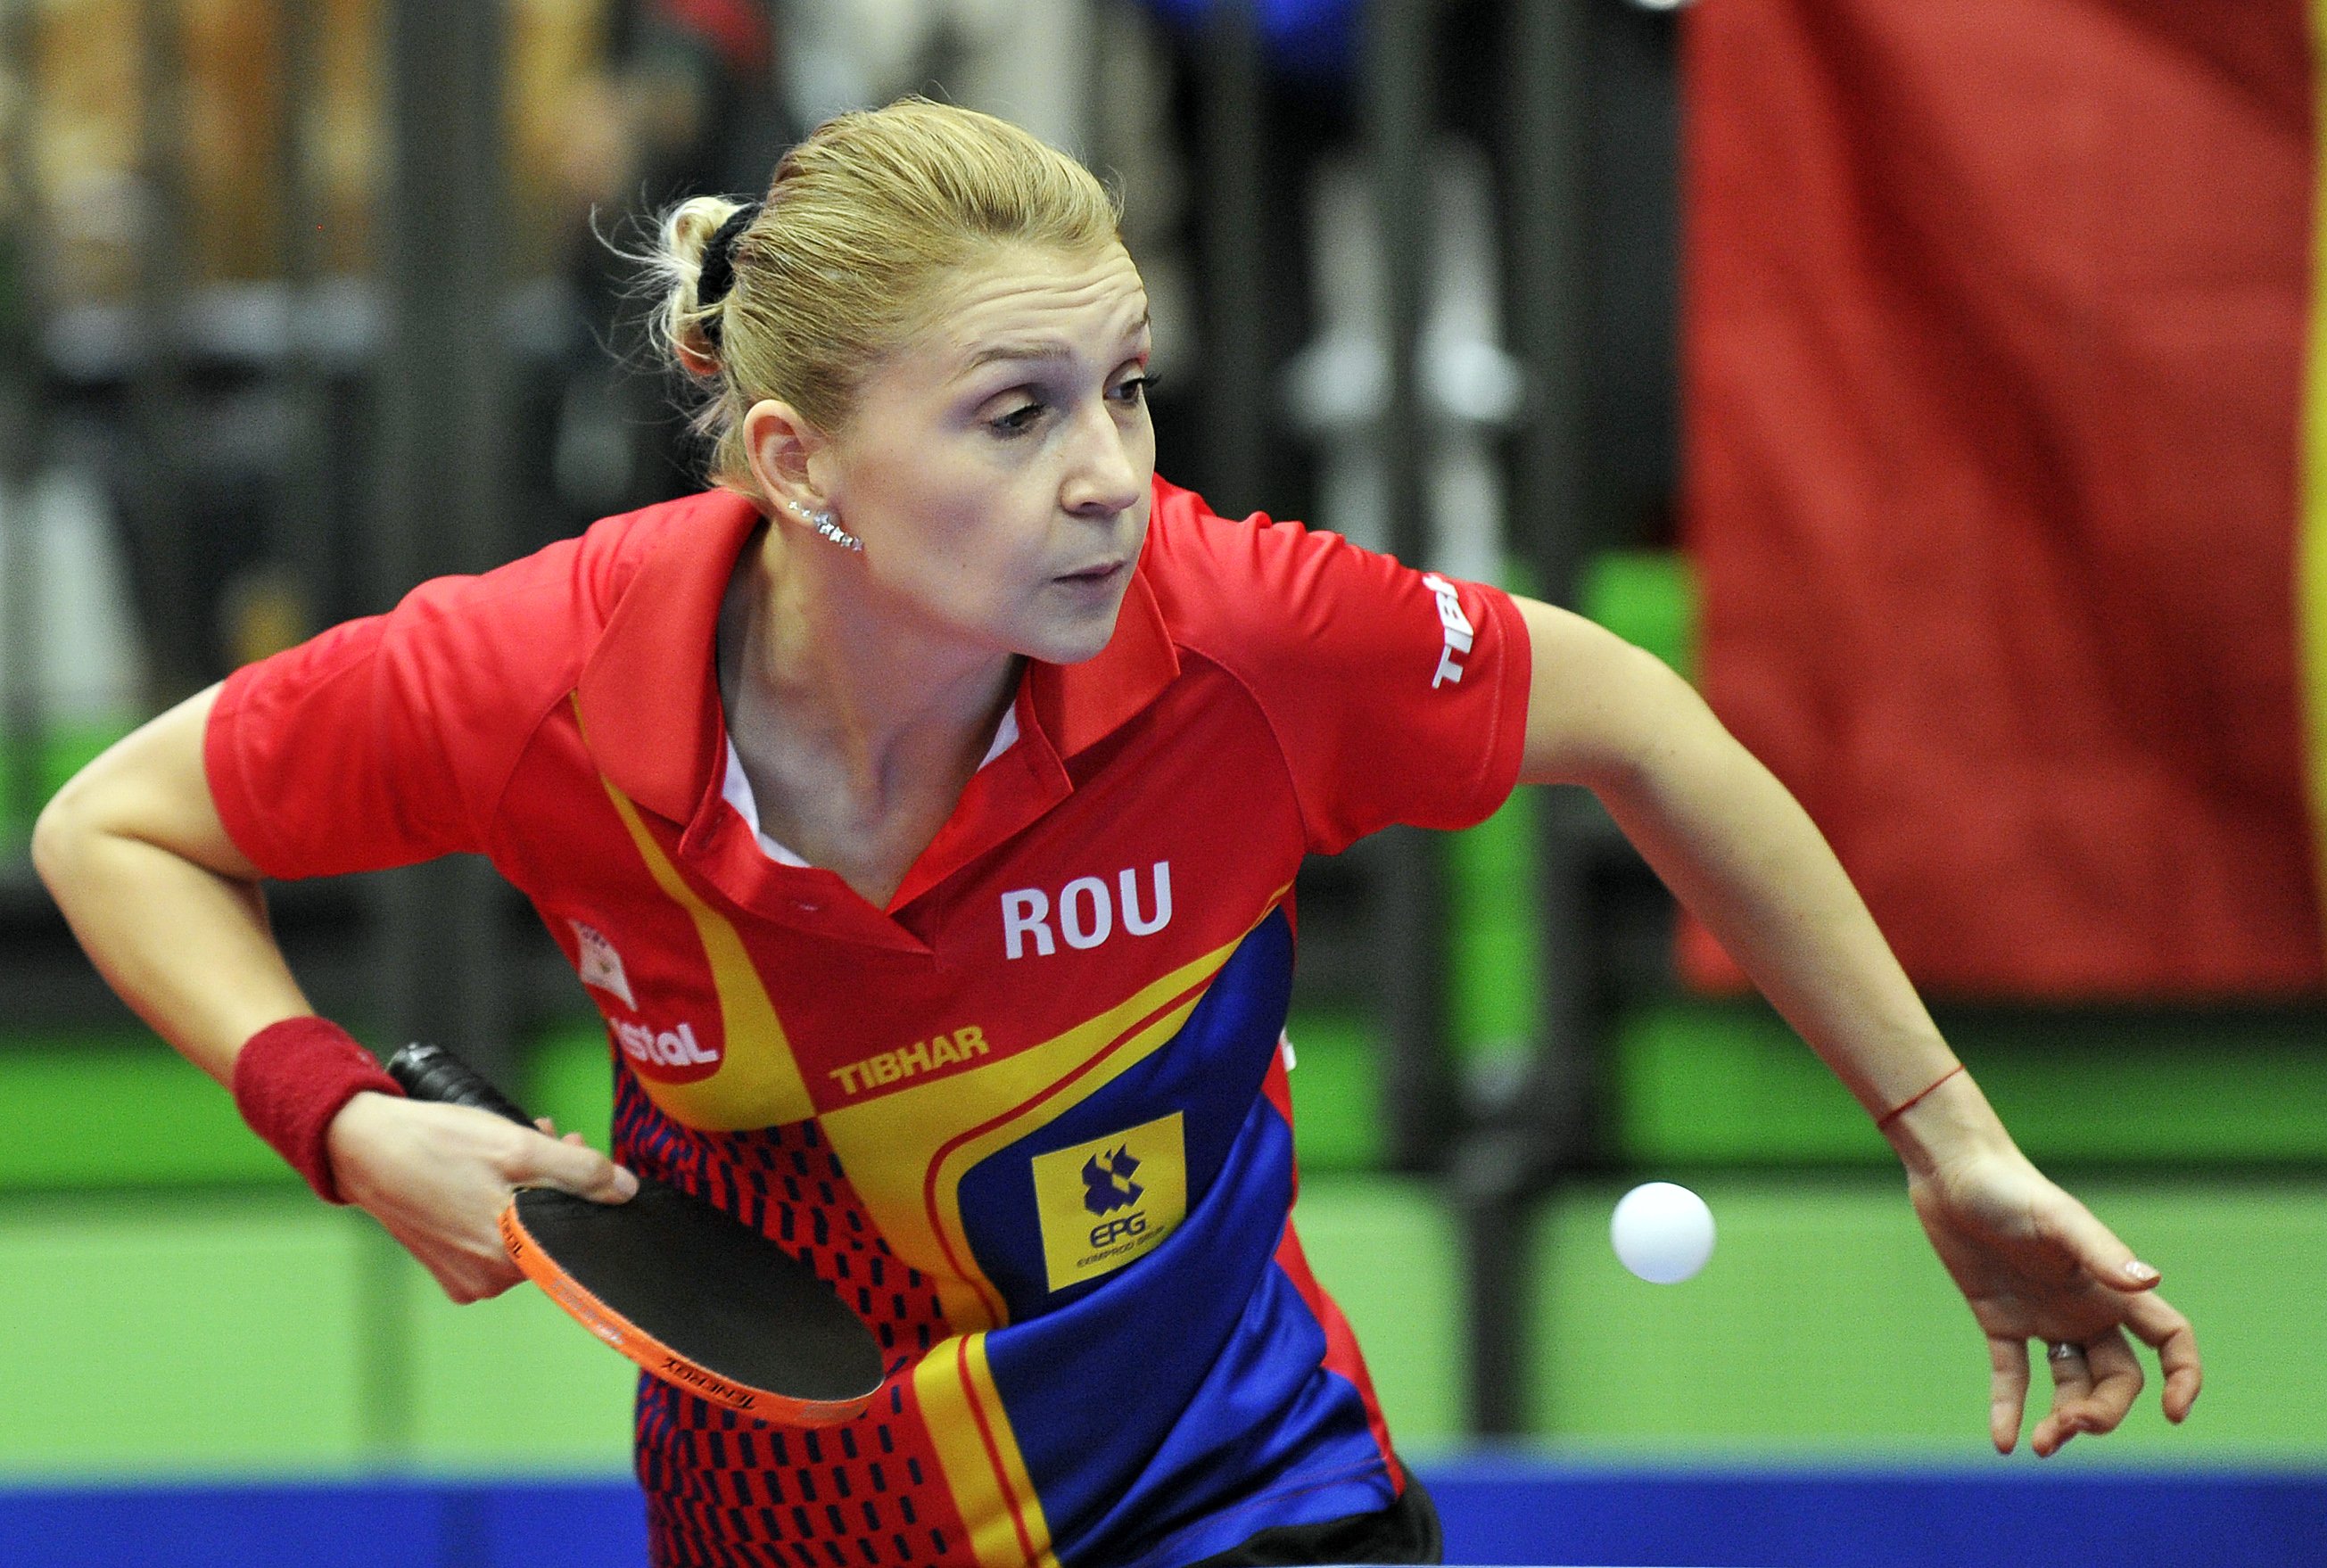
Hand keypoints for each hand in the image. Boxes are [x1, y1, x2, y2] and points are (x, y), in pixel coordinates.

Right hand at [325, 1090, 637, 1302]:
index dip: (588, 1194)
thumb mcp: (518, 1147)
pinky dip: (500, 1202)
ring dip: (532, 1186)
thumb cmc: (436, 1144)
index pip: (575, 1236)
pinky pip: (490, 1237)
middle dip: (560, 1181)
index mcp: (510, 1260)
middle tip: (555, 1138)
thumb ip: (578, 1172)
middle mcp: (488, 1281)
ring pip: (521, 1230)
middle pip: (548, 1231)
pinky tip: (497, 1166)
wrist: (361, 1147)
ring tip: (524, 1142)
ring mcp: (464, 1277)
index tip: (582, 1154)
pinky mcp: (446, 1265)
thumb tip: (625, 1190)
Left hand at [1905, 1145, 2200, 1455]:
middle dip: (2102, 1411)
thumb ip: (2100, 1252)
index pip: (2169, 1339)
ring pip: (2069, 1385)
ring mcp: (2042, 1317)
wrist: (1951, 1174)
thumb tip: (2150, 1280)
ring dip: (2062, 1419)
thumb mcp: (2056, 1219)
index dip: (2182, 1376)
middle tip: (2068, 1425)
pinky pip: (2011, 1376)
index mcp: (2111, 1288)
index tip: (2173, 1414)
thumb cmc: (2009, 1187)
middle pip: (2117, 1379)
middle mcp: (2084, 1309)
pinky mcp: (1998, 1320)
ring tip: (2039, 1445)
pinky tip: (2004, 1443)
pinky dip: (2008, 1410)